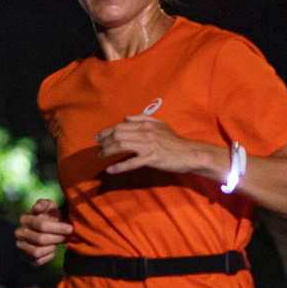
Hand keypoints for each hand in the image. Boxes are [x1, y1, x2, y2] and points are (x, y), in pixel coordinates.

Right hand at [17, 199, 72, 265]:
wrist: (47, 229)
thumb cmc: (49, 216)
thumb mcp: (48, 206)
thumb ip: (44, 204)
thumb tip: (37, 208)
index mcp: (24, 219)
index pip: (41, 225)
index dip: (57, 228)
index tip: (70, 228)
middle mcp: (19, 233)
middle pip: (40, 239)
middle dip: (56, 238)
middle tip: (66, 236)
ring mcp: (21, 246)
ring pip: (36, 252)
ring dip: (51, 248)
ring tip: (57, 242)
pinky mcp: (25, 257)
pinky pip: (37, 261)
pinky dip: (47, 256)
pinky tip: (52, 249)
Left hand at [96, 115, 213, 177]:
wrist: (189, 153)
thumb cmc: (174, 141)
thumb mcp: (160, 125)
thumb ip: (143, 119)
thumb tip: (126, 118)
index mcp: (146, 124)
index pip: (121, 126)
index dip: (106, 131)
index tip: (98, 137)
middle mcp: (146, 133)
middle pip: (118, 135)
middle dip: (104, 141)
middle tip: (97, 147)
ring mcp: (148, 146)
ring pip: (122, 146)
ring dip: (108, 151)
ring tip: (101, 156)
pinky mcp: (152, 158)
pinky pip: (131, 162)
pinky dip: (118, 166)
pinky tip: (110, 169)